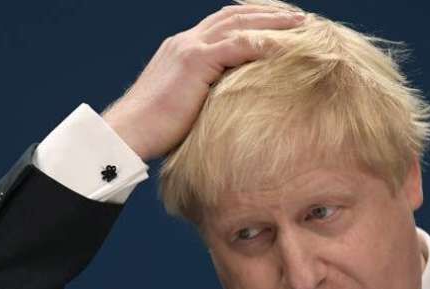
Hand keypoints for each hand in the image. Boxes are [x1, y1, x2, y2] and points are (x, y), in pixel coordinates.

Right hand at [102, 4, 304, 161]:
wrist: (127, 133)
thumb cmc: (152, 132)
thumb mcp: (183, 107)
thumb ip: (203, 98)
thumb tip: (226, 112)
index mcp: (181, 50)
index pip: (221, 25)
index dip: (250, 21)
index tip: (276, 26)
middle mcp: (184, 42)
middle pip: (234, 15)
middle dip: (267, 13)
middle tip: (298, 18)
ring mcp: (188, 48)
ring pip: (239, 23)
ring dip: (273, 22)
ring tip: (302, 25)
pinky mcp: (194, 61)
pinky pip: (239, 44)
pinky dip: (265, 43)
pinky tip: (288, 48)